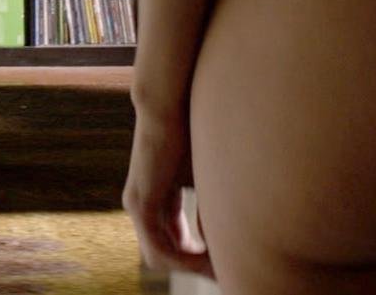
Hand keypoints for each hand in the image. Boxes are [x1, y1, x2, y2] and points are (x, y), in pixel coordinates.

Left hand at [123, 116, 212, 277]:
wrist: (171, 103)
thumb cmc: (195, 127)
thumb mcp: (210, 171)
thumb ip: (216, 199)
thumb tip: (239, 229)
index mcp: (158, 195)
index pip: (176, 239)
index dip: (200, 256)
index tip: (226, 262)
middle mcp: (142, 203)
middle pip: (167, 252)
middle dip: (196, 266)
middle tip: (224, 273)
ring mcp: (136, 204)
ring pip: (161, 256)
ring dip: (192, 266)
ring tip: (220, 268)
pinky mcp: (139, 203)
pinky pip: (159, 248)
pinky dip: (184, 259)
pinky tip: (208, 260)